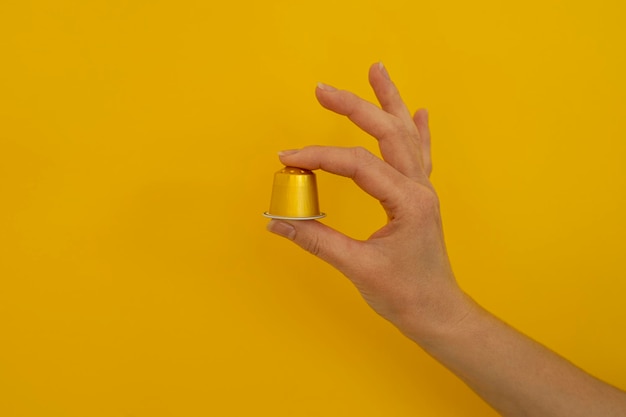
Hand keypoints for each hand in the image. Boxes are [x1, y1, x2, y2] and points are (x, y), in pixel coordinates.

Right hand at [267, 62, 470, 339]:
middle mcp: (418, 188)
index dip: (319, 158)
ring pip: (406, 134)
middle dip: (355, 106)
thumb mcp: (358, 268)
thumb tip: (278, 222)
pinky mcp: (418, 197)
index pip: (357, 165)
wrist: (437, 312)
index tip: (287, 160)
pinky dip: (417, 130)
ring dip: (390, 101)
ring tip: (377, 70)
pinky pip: (420, 153)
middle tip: (323, 89)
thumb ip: (317, 240)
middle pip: (387, 133)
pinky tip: (419, 111)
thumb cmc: (405, 295)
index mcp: (407, 201)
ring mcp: (422, 190)